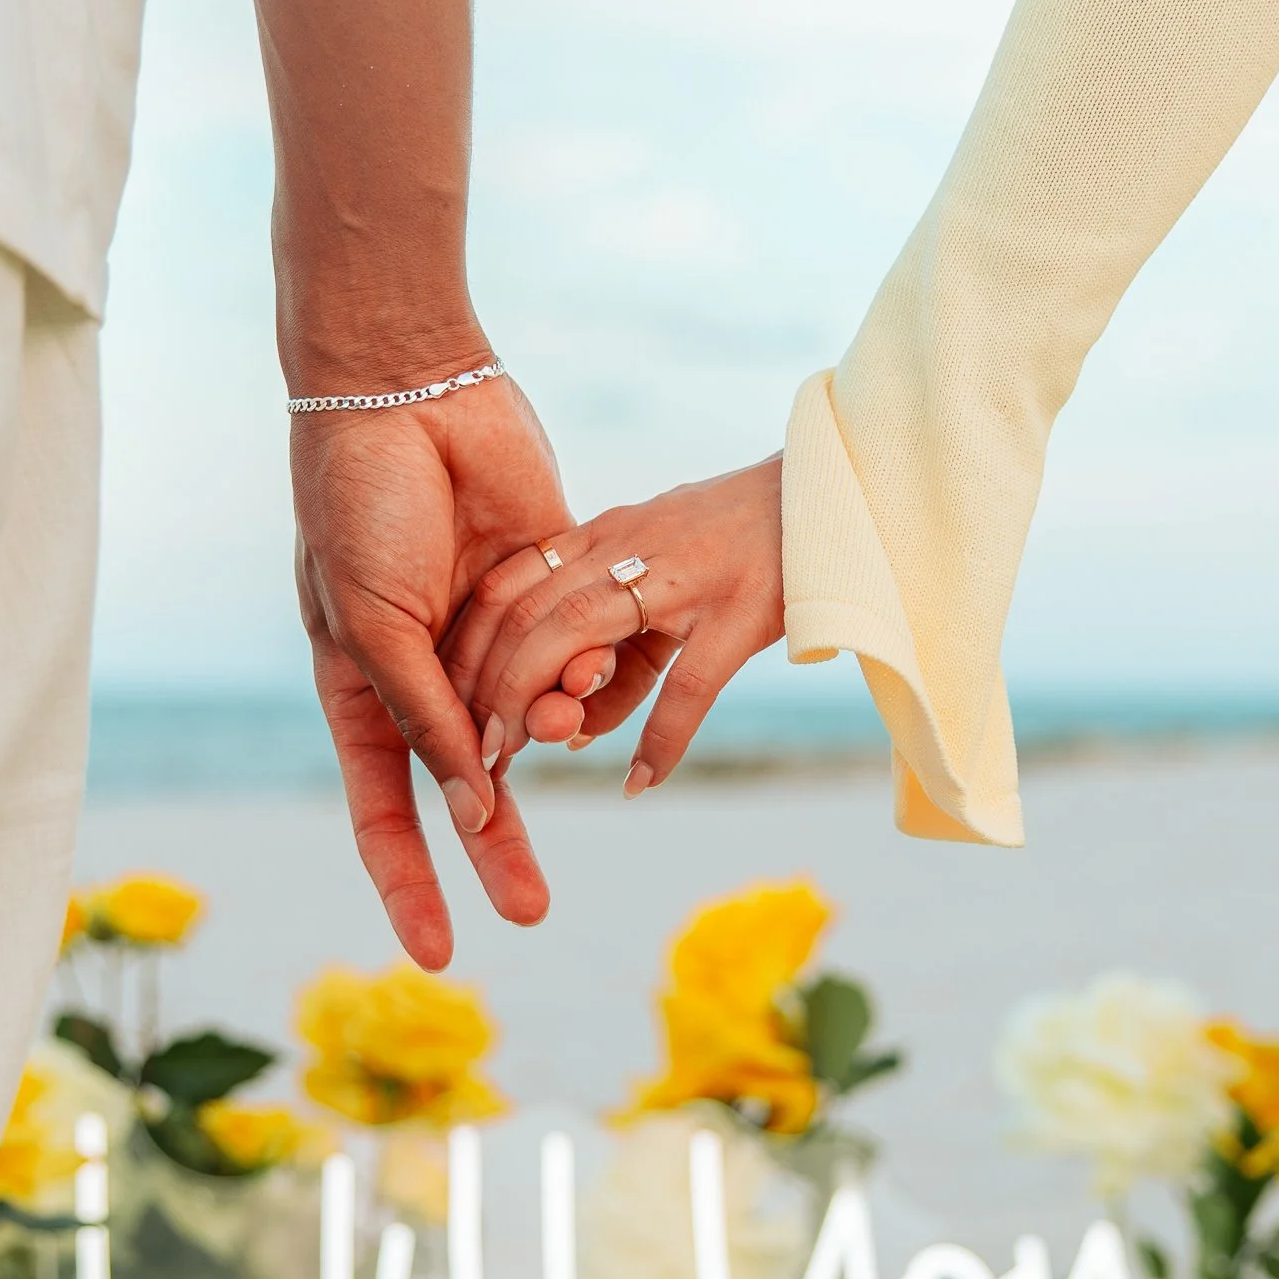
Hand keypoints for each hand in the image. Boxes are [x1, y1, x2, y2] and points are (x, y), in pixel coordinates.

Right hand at [294, 376, 572, 966]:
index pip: (383, 810)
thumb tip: (469, 808)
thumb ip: (424, 717)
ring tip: (563, 711)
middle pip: (466, 789)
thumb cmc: (360, 505)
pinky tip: (597, 654)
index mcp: (361, 687)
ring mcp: (489, 634)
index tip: (438, 953)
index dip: (407, 882)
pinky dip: (585, 665)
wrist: (408, 393)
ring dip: (546, 728)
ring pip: (529, 723)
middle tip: (534, 911)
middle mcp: (428, 674)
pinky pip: (574, 653)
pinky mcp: (547, 591)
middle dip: (499, 849)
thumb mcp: (374, 623)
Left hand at [443, 456, 784, 794]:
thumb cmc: (741, 544)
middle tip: (473, 751)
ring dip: (537, 703)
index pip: (506, 586)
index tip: (449, 708)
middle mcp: (628, 547)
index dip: (468, 649)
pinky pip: (687, 684)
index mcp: (602, 535)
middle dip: (487, 685)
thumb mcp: (662, 583)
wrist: (829, 496)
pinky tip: (641, 782)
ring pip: (577, 637)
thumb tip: (573, 733)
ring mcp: (683, 577)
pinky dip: (658, 738)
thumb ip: (618, 649)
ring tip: (518, 757)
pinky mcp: (740, 612)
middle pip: (525, 614)